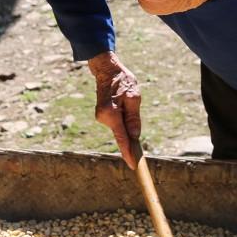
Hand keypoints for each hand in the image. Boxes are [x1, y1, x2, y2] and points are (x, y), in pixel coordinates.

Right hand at [87, 51, 141, 168]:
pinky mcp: (102, 116)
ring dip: (126, 122)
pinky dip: (122, 119)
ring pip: (119, 128)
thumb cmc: (122, 81)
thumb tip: (135, 136)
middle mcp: (103, 118)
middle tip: (135, 111)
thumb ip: (133, 119)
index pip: (122, 139)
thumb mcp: (134, 97)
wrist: (106, 70)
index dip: (128, 153)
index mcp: (112, 115)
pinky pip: (116, 123)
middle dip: (131, 132)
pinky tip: (122, 104)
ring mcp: (101, 117)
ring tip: (127, 101)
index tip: (134, 165)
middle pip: (121, 134)